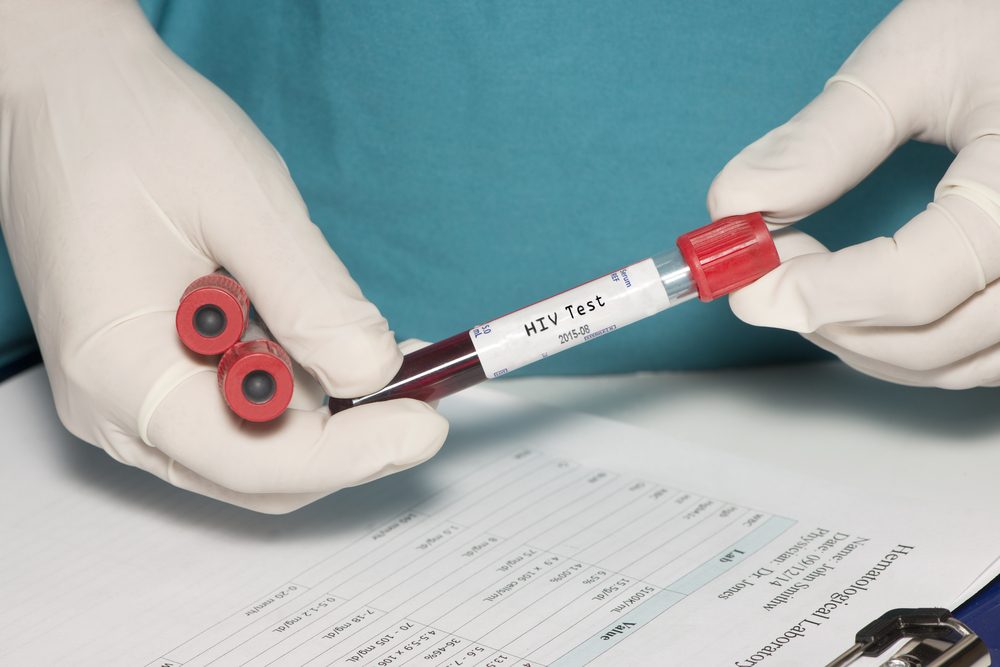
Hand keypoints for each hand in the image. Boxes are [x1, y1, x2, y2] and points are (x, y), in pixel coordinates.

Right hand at [0, 0, 447, 511]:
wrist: (67, 90)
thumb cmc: (133, 126)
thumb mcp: (240, 203)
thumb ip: (309, 297)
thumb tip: (374, 372)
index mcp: (121, 367)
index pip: (255, 460)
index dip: (353, 454)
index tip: (424, 424)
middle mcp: (115, 404)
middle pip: (257, 472)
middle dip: (348, 442)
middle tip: (416, 390)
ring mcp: (127, 394)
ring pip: (251, 452)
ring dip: (326, 418)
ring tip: (382, 355)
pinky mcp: (146, 373)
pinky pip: (233, 415)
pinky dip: (294, 392)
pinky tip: (331, 345)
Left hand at [708, 0, 999, 387]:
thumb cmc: (999, 21)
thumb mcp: (914, 59)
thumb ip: (824, 139)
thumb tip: (736, 203)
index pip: (911, 285)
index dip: (814, 294)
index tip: (746, 279)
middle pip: (927, 340)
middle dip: (824, 317)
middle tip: (766, 268)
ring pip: (951, 364)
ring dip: (859, 341)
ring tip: (807, 278)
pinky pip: (979, 359)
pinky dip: (908, 347)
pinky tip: (861, 306)